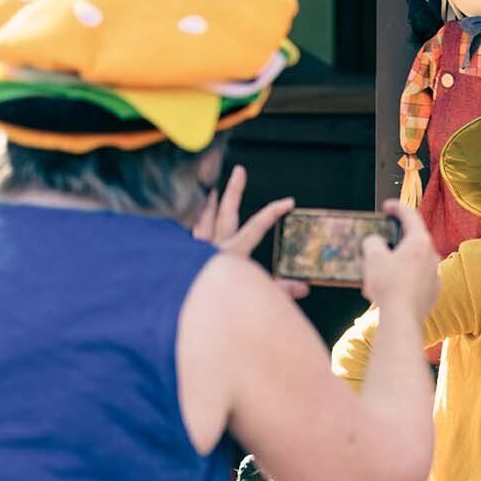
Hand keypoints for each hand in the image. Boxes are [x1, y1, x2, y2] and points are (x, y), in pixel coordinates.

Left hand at [193, 165, 309, 300]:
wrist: (182, 309)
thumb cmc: (220, 307)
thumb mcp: (256, 297)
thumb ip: (279, 291)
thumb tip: (303, 288)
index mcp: (233, 254)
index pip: (258, 226)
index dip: (274, 212)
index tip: (288, 201)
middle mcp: (213, 247)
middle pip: (226, 212)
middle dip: (235, 190)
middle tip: (239, 171)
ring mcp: (193, 252)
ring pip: (201, 220)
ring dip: (208, 204)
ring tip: (211, 191)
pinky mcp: (178, 259)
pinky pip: (183, 237)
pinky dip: (189, 227)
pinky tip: (187, 226)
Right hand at [361, 200, 439, 319]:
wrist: (401, 319)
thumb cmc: (389, 286)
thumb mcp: (373, 257)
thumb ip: (373, 242)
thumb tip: (375, 242)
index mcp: (420, 242)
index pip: (411, 216)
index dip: (397, 207)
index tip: (387, 206)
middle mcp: (432, 256)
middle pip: (411, 242)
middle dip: (392, 243)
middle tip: (378, 247)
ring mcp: (434, 275)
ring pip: (412, 263)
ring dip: (395, 264)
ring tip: (377, 274)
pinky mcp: (432, 293)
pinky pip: (415, 280)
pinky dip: (401, 280)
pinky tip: (386, 289)